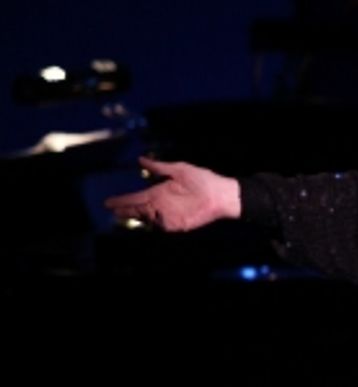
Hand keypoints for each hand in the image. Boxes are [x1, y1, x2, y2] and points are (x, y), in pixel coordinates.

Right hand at [104, 156, 240, 231]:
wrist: (220, 194)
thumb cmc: (202, 179)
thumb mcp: (178, 169)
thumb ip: (159, 167)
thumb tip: (141, 160)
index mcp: (159, 191)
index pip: (136, 197)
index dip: (123, 200)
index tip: (109, 202)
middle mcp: (161, 204)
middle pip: (138, 210)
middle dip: (124, 211)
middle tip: (111, 212)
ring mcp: (169, 215)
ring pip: (147, 219)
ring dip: (135, 218)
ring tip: (121, 216)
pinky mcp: (179, 224)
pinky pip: (162, 226)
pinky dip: (153, 224)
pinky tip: (144, 221)